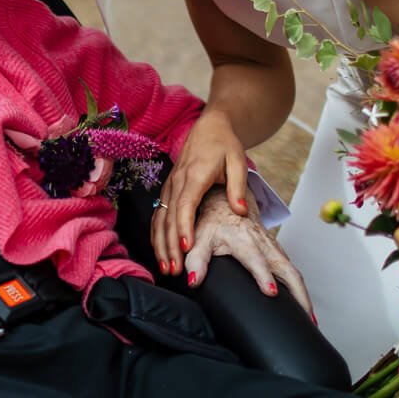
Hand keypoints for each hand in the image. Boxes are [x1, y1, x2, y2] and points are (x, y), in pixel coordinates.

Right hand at [151, 116, 249, 274]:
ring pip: (160, 218)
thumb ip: (238, 186)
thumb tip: (241, 210)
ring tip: (166, 268)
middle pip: (169, 217)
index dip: (184, 227)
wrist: (210, 128)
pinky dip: (157, 235)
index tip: (187, 247)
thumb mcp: (238, 161)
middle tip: (175, 270)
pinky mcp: (168, 190)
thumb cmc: (225, 145)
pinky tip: (160, 252)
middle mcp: (177, 181)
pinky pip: (158, 215)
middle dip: (170, 245)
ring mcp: (170, 185)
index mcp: (195, 174)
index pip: (186, 205)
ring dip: (161, 244)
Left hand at [183, 187, 315, 320]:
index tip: (271, 292)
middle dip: (298, 293)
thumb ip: (195, 260)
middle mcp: (264, 245)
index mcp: (245, 241)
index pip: (257, 259)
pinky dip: (301, 290)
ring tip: (311, 321)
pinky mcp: (278, 253)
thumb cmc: (213, 223)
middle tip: (305, 317)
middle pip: (287, 269)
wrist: (228, 204)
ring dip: (304, 295)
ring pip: (294, 273)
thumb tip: (193, 281)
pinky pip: (293, 272)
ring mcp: (274, 249)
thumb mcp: (199, 239)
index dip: (264, 275)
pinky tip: (303, 309)